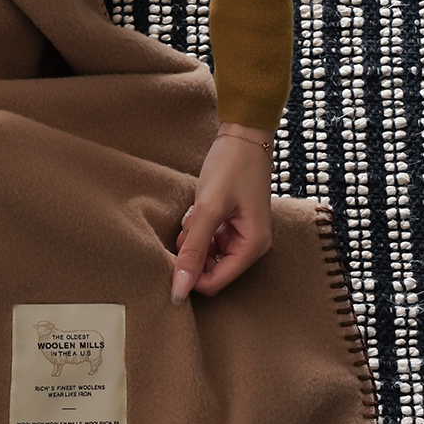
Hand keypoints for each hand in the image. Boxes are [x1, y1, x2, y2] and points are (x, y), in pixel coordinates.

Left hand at [171, 122, 273, 301]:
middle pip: (208, 272)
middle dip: (190, 255)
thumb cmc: (232, 167)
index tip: (170, 255)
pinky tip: (196, 212)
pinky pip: (204, 241)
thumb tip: (179, 288)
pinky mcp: (228, 226)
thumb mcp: (208, 209)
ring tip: (194, 215)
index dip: (188, 276)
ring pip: (203, 256)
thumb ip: (193, 250)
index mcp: (252, 247)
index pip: (214, 283)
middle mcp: (249, 246)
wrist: (242, 134)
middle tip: (184, 228)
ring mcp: (239, 236)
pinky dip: (194, 230)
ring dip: (191, 240)